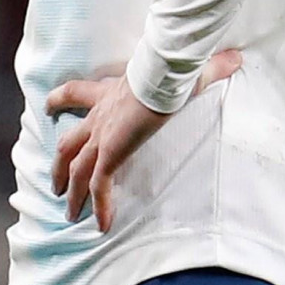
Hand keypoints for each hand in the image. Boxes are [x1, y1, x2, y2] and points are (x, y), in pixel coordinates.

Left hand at [44, 50, 238, 233]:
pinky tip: (102, 226)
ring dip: (71, 190)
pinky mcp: (112, 152)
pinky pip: (100, 186)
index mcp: (109, 93)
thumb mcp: (188, 68)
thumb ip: (211, 67)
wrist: (162, 72)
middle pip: (68, 142)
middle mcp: (99, 116)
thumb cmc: (171, 68)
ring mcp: (103, 136)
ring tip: (69, 211)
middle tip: (54, 181)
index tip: (48, 107)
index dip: (59, 100)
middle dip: (59, 164)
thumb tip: (236, 59)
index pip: (76, 93)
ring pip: (76, 168)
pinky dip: (100, 206)